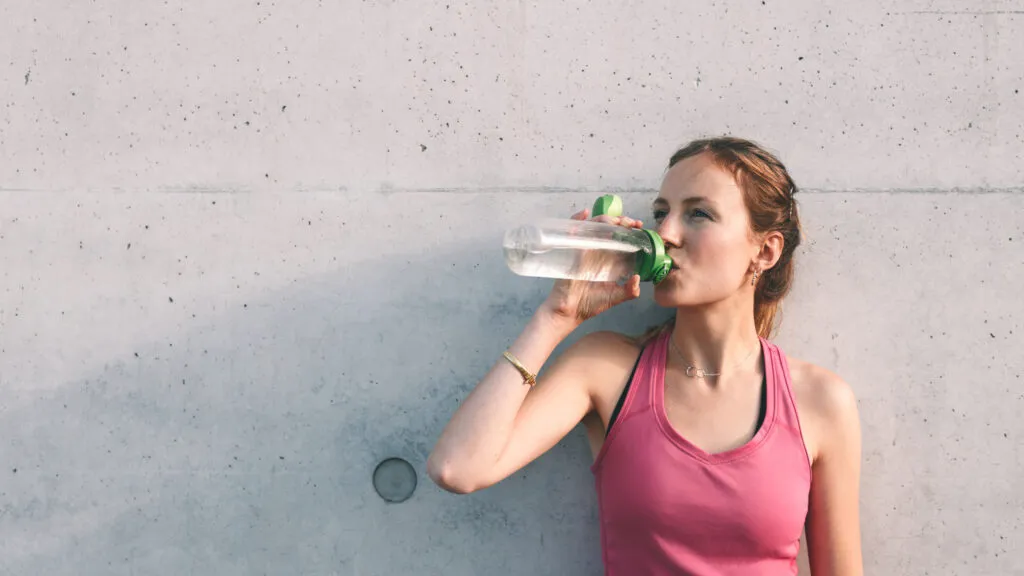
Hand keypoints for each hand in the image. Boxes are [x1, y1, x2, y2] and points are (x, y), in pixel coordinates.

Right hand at [541, 208, 643, 323]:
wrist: (569, 312)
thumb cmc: (590, 304)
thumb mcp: (615, 297)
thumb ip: (630, 291)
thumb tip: (638, 278)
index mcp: (608, 259)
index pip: (619, 237)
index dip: (629, 229)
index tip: (639, 226)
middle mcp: (596, 251)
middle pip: (607, 228)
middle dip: (620, 221)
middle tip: (631, 223)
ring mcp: (583, 250)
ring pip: (593, 226)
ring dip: (605, 219)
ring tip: (615, 221)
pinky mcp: (572, 252)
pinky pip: (573, 232)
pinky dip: (577, 220)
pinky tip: (584, 214)